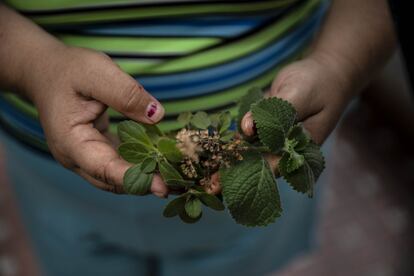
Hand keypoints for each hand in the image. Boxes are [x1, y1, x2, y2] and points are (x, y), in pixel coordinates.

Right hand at [23, 46, 168, 196]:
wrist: (47, 72)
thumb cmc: (68, 70)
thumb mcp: (97, 72)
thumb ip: (126, 94)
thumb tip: (157, 116)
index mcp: (71, 142)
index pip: (106, 169)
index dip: (136, 179)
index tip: (164, 186)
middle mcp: (77, 158)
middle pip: (114, 181)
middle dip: (147, 184)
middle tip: (181, 183)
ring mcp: (86, 157)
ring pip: (119, 177)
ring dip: (147, 178)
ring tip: (179, 177)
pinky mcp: (97, 152)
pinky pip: (120, 165)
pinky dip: (141, 165)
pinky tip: (164, 162)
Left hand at [208, 55, 351, 194]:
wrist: (326, 72)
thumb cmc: (318, 84)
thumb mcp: (300, 94)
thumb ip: (273, 113)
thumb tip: (245, 129)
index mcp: (299, 150)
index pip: (269, 168)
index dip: (243, 177)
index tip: (219, 186)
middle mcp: (286, 149)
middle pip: (255, 166)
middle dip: (230, 176)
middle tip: (205, 186)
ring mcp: (275, 139)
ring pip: (248, 153)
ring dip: (227, 162)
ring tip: (203, 176)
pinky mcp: (266, 127)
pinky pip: (246, 136)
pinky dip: (230, 143)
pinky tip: (212, 151)